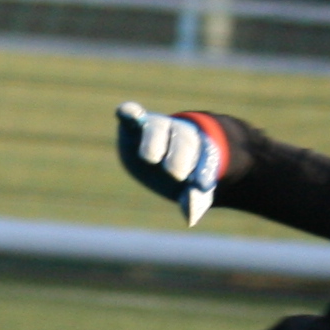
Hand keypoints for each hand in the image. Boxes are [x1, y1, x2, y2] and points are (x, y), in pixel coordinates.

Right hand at [114, 104, 225, 225]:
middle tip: (176, 173)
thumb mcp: (190, 188)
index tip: (202, 185)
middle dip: (180, 157)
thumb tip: (190, 217)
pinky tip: (125, 112)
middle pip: (182, 142)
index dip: (202, 171)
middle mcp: (180, 135)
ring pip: (158, 129)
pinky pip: (132, 117)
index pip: (204, 159)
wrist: (168, 148)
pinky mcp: (135, 126)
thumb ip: (193, 199)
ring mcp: (158, 128)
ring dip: (155, 142)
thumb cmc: (183, 173)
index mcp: (200, 150)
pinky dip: (129, 113)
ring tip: (151, 157)